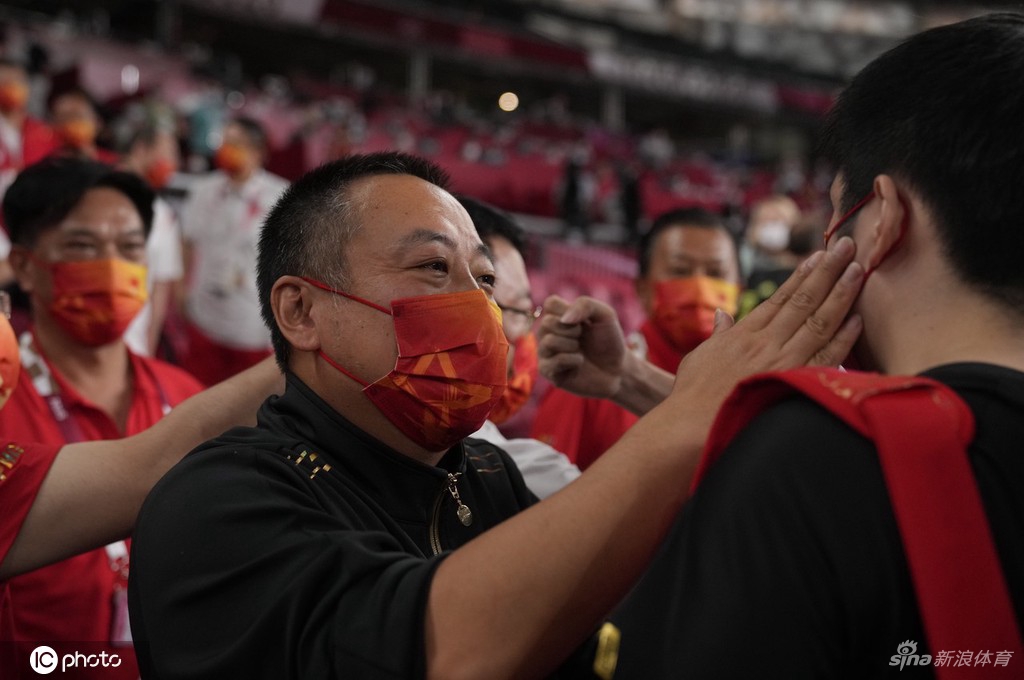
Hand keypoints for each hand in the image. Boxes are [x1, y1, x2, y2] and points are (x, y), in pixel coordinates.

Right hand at [536, 295, 627, 398]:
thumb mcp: (605, 315)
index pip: (550, 303)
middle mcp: (547, 332)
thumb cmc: (609, 340)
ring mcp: (545, 352)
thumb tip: (564, 319)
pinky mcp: (547, 371)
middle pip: (547, 322)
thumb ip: (585, 305)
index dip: (569, 310)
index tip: (582, 320)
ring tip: (580, 350)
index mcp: (557, 316)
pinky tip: (579, 363)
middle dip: (572, 330)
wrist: (617, 369)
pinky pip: (556, 361)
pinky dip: (574, 360)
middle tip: (582, 337)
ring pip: (549, 341)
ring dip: (572, 345)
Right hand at [663, 236, 863, 434]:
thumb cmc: (693, 395)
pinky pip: (825, 357)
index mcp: (745, 334)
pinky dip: (843, 338)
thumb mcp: (699, 357)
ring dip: (840, 295)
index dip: (801, 276)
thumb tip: (723, 314)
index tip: (818, 255)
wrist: (693, 425)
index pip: (780, 298)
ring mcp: (782, 362)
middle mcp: (767, 342)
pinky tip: (857, 320)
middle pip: (804, 301)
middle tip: (846, 247)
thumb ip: (718, 334)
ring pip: (818, 322)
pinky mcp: (793, 383)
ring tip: (857, 271)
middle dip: (827, 271)